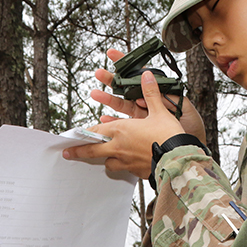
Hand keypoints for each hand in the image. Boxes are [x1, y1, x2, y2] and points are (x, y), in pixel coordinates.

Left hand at [63, 70, 186, 177]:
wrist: (178, 159)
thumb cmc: (168, 135)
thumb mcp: (159, 111)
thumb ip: (151, 93)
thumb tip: (146, 75)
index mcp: (120, 130)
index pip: (94, 131)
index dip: (83, 133)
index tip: (73, 135)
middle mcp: (118, 147)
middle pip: (92, 151)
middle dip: (78, 152)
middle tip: (67, 153)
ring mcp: (125, 161)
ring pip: (108, 162)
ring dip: (105, 159)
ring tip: (106, 156)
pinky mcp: (135, 171)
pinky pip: (123, 170)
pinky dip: (123, 166)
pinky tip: (128, 163)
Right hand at [93, 49, 205, 142]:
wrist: (192, 149)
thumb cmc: (192, 127)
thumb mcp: (183, 107)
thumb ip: (166, 94)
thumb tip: (149, 79)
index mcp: (158, 95)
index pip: (140, 77)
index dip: (127, 65)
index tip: (113, 55)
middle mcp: (148, 105)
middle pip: (127, 90)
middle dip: (112, 81)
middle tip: (99, 73)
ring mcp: (143, 118)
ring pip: (122, 106)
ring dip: (109, 100)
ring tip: (96, 93)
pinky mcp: (140, 132)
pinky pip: (124, 126)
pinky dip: (114, 123)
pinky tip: (104, 119)